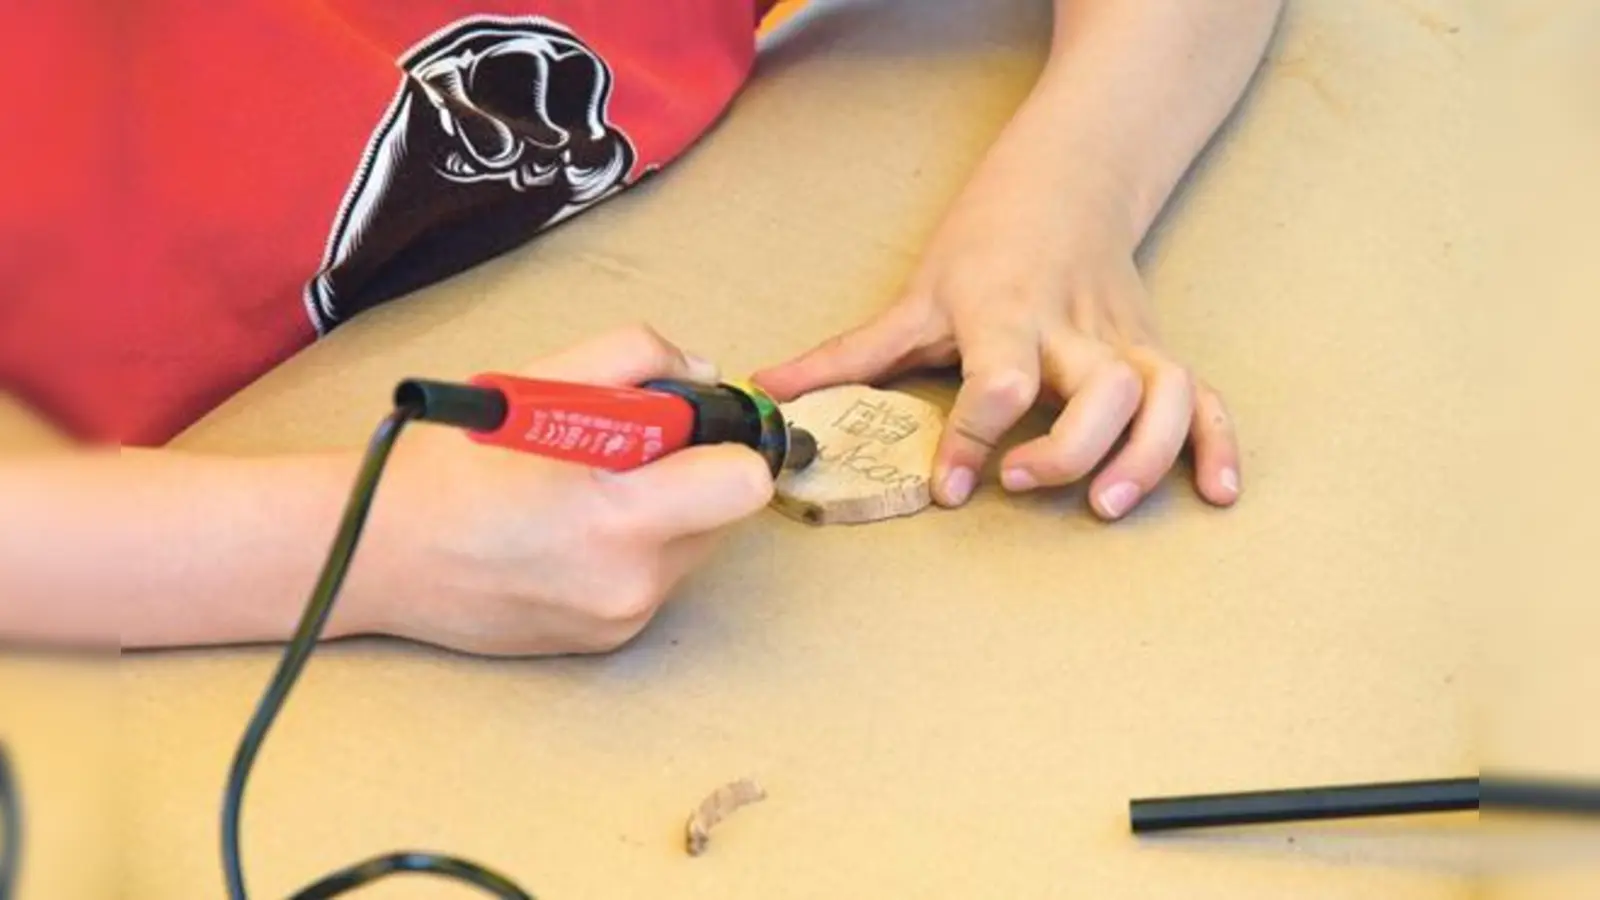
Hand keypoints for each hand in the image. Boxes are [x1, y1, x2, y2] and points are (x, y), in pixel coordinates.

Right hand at [359, 326, 773, 655]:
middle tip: (619, 455)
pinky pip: (652, 581)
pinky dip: (630, 552)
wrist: (380, 554)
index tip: (695, 429)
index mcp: (619, 515)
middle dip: (689, 476)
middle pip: (722, 515)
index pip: (743, 485)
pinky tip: (566, 537)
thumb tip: (704, 374)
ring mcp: (620, 619)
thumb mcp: (536, 385)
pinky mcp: (607, 643)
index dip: (729, 446)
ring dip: (660, 515)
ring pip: (689, 548)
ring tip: (582, 497)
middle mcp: (631, 580)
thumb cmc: (452, 469)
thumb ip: (634, 360)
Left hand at [753, 135, 1239, 520]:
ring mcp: (1124, 340)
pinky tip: (1213, 492)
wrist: (1071, 177)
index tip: (950, 488)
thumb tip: (767, 391)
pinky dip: (1216, 444)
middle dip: (1071, 447)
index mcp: (1005, 312)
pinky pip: (1205, 397)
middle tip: (1025, 483)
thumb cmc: (986, 240)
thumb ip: (847, 355)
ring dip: (1148, 453)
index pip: (999, 376)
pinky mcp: (1156, 349)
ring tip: (1108, 504)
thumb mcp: (913, 295)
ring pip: (1164, 393)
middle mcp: (1073, 329)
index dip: (975, 436)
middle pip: (1100, 389)